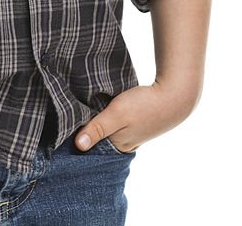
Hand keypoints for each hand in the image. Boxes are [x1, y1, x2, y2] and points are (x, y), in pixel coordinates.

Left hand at [75, 80, 197, 152]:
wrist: (175, 95)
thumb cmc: (145, 105)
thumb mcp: (117, 114)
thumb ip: (98, 128)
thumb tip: (78, 146)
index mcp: (118, 146)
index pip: (91, 145)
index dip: (78, 134)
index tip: (66, 121)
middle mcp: (124, 144)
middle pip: (98, 136)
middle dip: (87, 126)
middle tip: (72, 109)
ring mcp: (131, 133)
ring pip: (107, 127)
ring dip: (98, 118)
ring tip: (84, 105)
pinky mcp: (136, 122)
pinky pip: (115, 121)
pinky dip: (108, 114)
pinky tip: (102, 103)